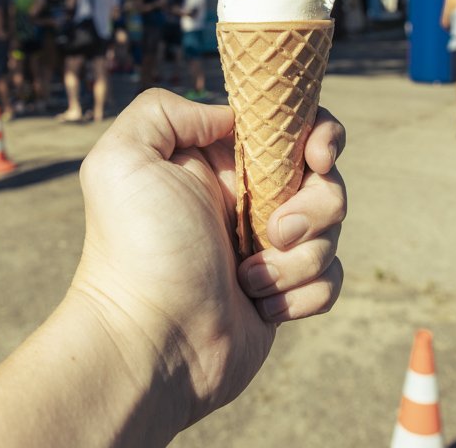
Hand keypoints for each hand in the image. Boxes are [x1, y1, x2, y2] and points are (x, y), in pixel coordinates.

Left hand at [72, 89, 346, 431]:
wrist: (150, 344)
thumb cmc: (139, 251)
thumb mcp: (124, 159)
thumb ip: (165, 111)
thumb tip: (228, 117)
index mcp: (219, 161)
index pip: (291, 126)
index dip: (320, 133)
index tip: (316, 155)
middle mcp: (248, 199)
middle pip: (326, 179)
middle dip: (314, 205)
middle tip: (272, 231)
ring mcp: (269, 248)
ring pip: (332, 231)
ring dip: (298, 257)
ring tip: (249, 278)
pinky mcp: (285, 293)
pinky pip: (330, 279)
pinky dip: (303, 293)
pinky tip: (260, 306)